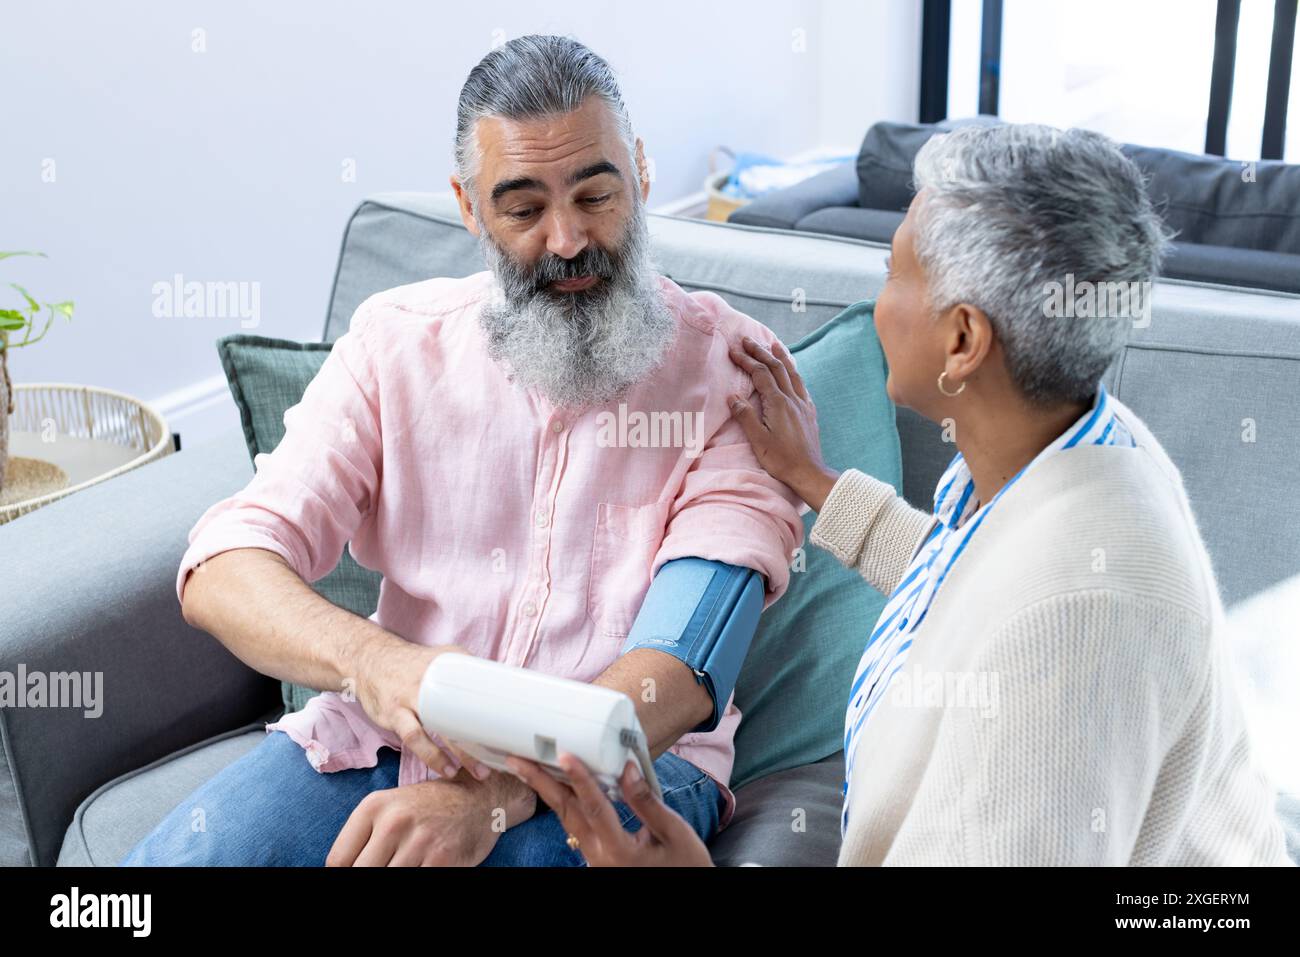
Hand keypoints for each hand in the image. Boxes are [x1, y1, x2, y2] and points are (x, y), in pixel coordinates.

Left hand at [326, 770, 529, 866]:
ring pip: (387, 879)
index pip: (338, 861)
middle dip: (367, 878)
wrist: (478, 798)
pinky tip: (422, 866)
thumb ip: (363, 837)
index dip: (343, 874)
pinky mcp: (441, 859)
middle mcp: (394, 821)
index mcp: (374, 806)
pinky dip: (417, 877)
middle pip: (360, 873)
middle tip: (386, 867)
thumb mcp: (390, 808)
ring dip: (395, 876)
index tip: (357, 871)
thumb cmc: (428, 807)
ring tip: (405, 865)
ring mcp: (419, 841)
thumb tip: (340, 869)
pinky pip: (416, 881)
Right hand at [353, 640, 492, 780]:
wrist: (369, 661)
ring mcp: (410, 698)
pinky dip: (431, 755)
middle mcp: (429, 681)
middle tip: (501, 757)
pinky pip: (414, 738)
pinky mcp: (394, 713)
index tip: (513, 732)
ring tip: (478, 772)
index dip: (497, 710)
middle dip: (483, 736)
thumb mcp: (442, 658)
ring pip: (437, 728)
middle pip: (461, 711)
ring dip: (459, 753)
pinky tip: (446, 770)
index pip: (478, 688)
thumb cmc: (412, 665)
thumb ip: (467, 670)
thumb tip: (500, 682)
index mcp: (447, 668)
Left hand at [504, 752, 713, 866]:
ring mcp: (595, 858)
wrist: (685, 888)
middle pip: (566, 813)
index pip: (594, 807)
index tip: (564, 755)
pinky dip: (564, 803)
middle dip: (540, 783)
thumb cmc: (685, 864)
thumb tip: (627, 769)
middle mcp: (600, 856)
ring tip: (528, 768)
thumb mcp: (673, 832)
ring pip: (566, 820)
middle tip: (518, 760)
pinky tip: (557, 787)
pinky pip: (576, 826)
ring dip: (547, 792)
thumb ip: (646, 801)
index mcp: (619, 850)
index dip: (579, 778)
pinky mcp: (597, 856)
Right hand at [727, 336, 838, 510]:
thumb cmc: (781, 459)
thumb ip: (745, 416)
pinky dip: (793, 371)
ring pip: (791, 373)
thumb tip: (733, 397)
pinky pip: (801, 384)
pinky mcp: (809, 412)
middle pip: (776, 367)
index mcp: (778, 403)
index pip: (760, 374)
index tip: (733, 350)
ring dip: (780, 356)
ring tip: (773, 344)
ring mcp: (803, 404)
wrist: (809, 472)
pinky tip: (791, 372)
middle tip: (747, 340)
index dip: (746, 360)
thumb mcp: (758, 440)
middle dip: (760, 351)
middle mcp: (792, 398)